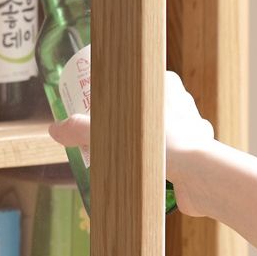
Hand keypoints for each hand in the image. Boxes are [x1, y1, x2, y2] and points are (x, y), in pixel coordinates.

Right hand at [48, 71, 215, 215]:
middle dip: (126, 122)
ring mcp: (194, 127)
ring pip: (161, 131)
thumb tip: (55, 130)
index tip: (97, 107)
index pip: (136, 80)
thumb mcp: (109, 132)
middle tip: (103, 137)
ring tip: (122, 157)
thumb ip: (79, 129)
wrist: (201, 175)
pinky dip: (160, 163)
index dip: (116, 92)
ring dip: (144, 143)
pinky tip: (145, 172)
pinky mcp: (200, 153)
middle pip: (146, 108)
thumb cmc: (161, 143)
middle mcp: (183, 102)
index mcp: (164, 83)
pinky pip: (174, 155)